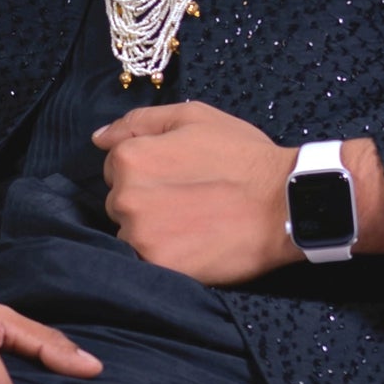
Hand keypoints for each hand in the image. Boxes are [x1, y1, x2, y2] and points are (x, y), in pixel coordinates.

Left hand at [92, 99, 298, 281]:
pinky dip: (166, 254)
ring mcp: (140, 235)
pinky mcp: (157, 266)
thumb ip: (139, 122)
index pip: (116, 167)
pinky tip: (193, 244)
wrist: (284, 203)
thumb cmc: (242, 157)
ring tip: (194, 223)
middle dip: (147, 200)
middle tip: (190, 198)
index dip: (149, 169)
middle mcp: (126, 197)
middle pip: (120, 202)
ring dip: (154, 230)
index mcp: (131, 157)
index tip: (179, 174)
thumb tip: (99, 138)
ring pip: (131, 234)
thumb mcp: (194, 118)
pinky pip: (146, 261)